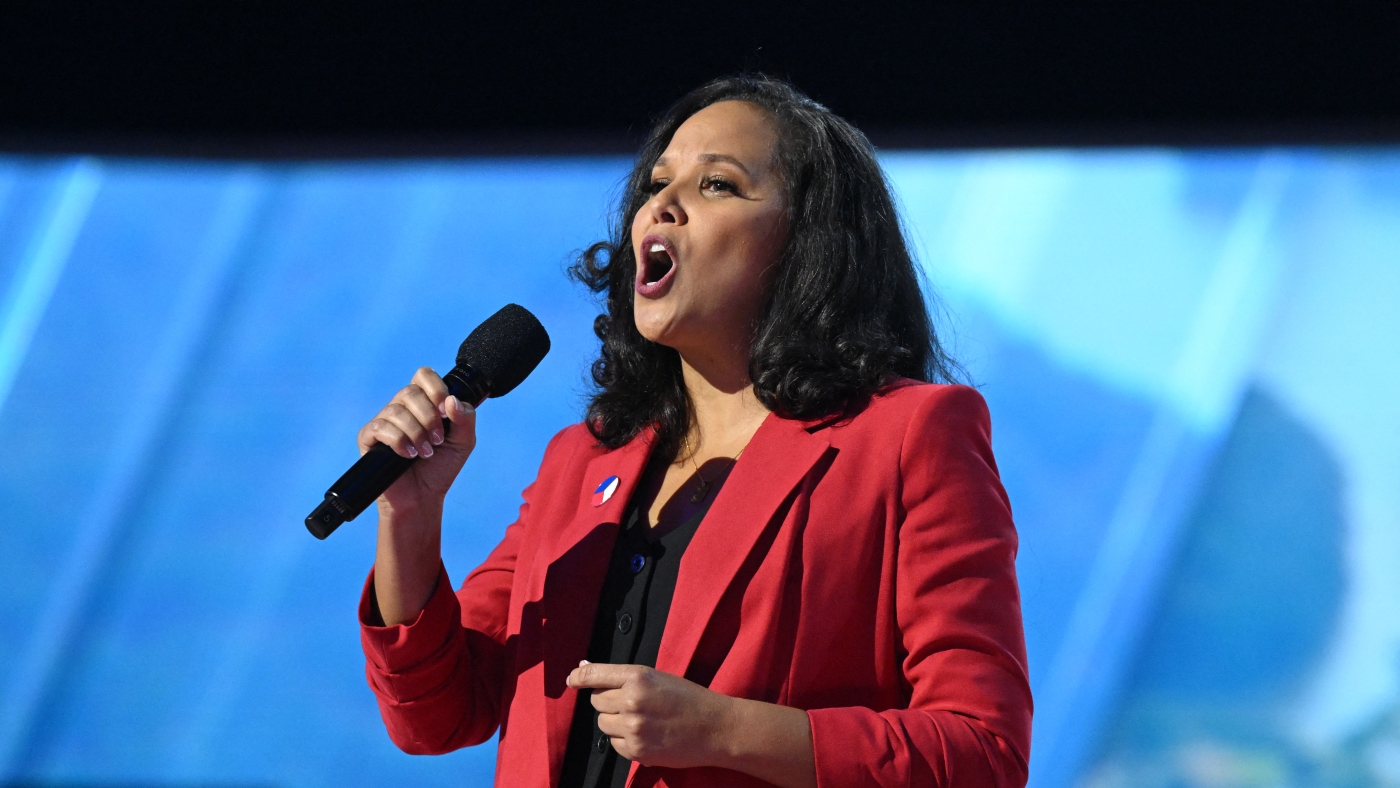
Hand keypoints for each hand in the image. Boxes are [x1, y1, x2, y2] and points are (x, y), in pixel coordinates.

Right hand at [356, 366, 476, 515]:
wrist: (422, 498)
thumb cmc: (441, 468)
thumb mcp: (463, 442)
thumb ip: (465, 418)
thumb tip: (451, 400)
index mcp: (424, 403)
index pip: (424, 376)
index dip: (435, 388)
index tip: (446, 410)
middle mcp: (402, 408)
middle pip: (410, 391)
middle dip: (428, 416)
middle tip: (438, 440)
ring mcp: (384, 421)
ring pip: (396, 410)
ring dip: (416, 432)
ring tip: (425, 453)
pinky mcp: (369, 437)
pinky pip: (380, 427)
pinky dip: (399, 441)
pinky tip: (408, 455)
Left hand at [567, 662, 732, 768]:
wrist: (715, 728)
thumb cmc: (689, 699)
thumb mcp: (658, 678)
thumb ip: (622, 677)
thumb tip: (583, 670)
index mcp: (638, 677)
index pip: (595, 675)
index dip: (579, 677)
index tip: (572, 680)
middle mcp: (632, 701)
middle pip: (597, 701)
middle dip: (608, 701)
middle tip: (630, 703)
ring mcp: (633, 728)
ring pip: (603, 723)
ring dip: (615, 722)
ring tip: (641, 720)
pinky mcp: (637, 751)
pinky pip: (615, 744)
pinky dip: (625, 740)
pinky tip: (646, 735)